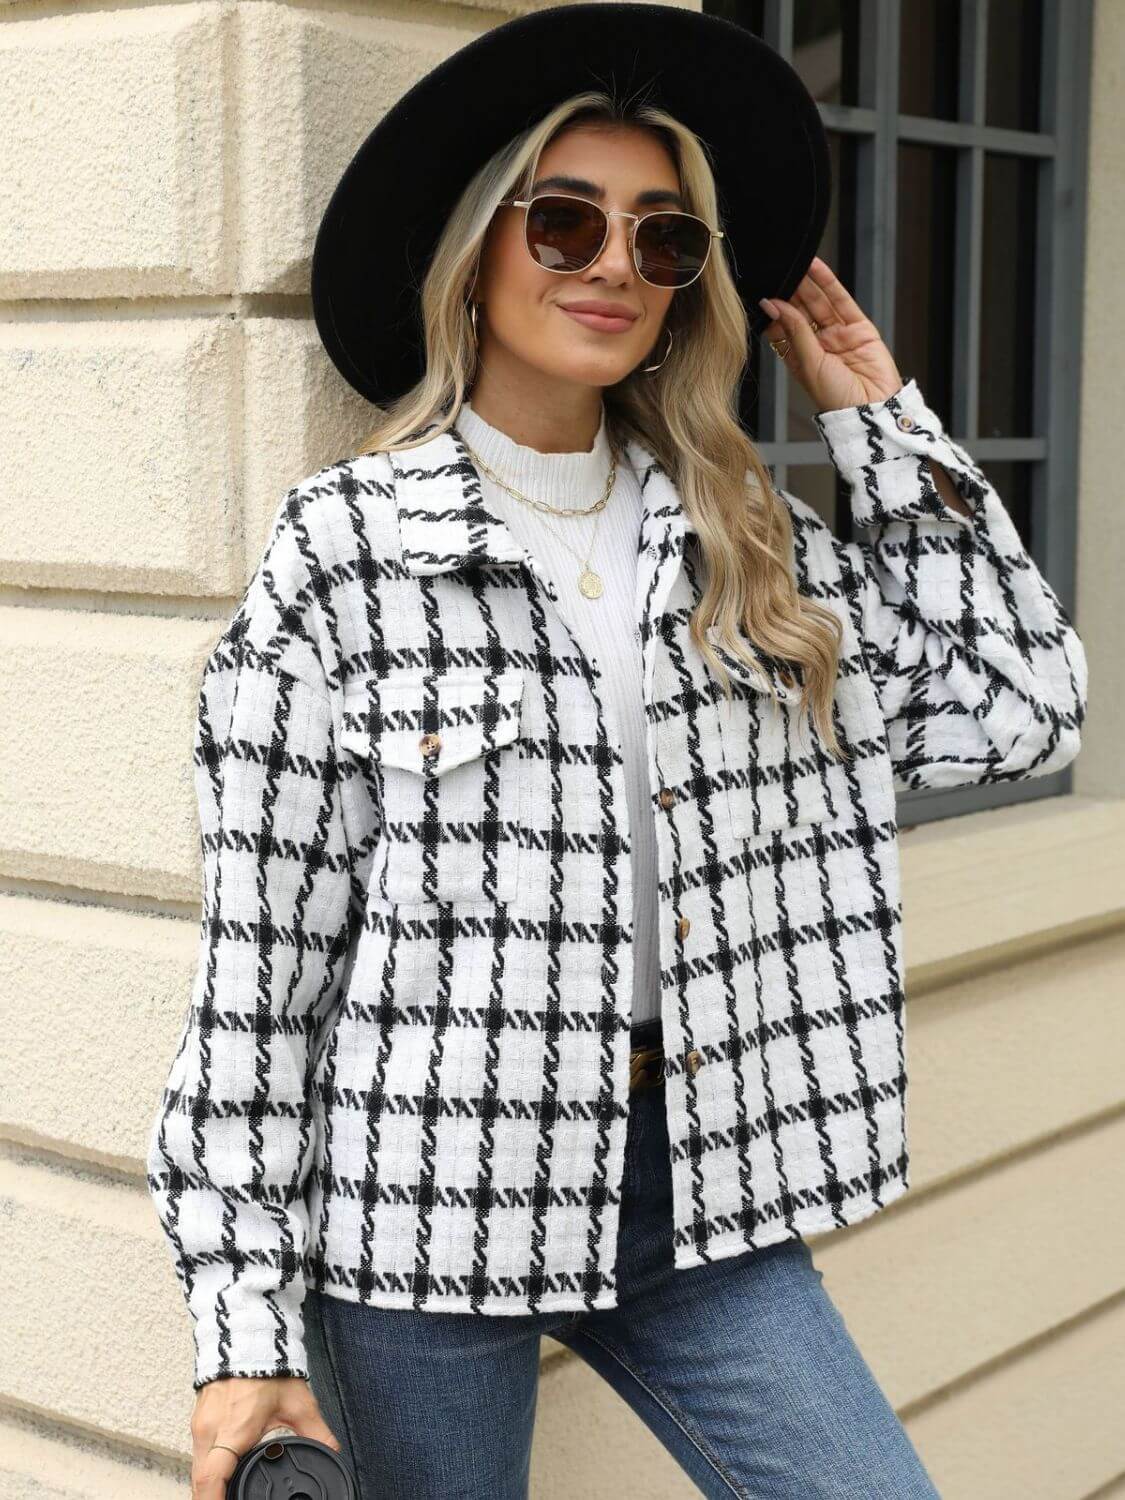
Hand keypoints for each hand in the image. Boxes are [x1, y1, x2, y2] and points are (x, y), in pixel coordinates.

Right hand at [190, 1375, 341, 1498]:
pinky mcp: (198, 1420)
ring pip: (196, 1470)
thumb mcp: (298, 1402)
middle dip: (211, 1498)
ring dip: (208, 1486)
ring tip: (226, 1495)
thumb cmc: (269, 1366)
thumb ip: (316, 1432)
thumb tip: (332, 1453)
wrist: (247, 1335)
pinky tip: (221, 1476)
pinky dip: (207, 1470)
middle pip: (199, 1481)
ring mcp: (200, 1425)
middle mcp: (210, 1430)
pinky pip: (197, 1456)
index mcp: (234, 1429)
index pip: (211, 1478)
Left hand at [759, 257, 904, 414]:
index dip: (774, 311)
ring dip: (806, 283)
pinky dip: (828, 282)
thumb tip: (774, 306)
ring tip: (792, 264)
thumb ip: (795, 330)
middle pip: (801, 312)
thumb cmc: (837, 398)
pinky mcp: (859, 327)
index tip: (762, 293)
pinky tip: (815, 267)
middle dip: (789, 293)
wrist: (870, 409)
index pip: (783, 329)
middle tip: (776, 273)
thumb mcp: (810, 363)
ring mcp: (839, 335)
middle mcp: (819, 345)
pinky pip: (842, 300)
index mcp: (801, 359)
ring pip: (819, 302)